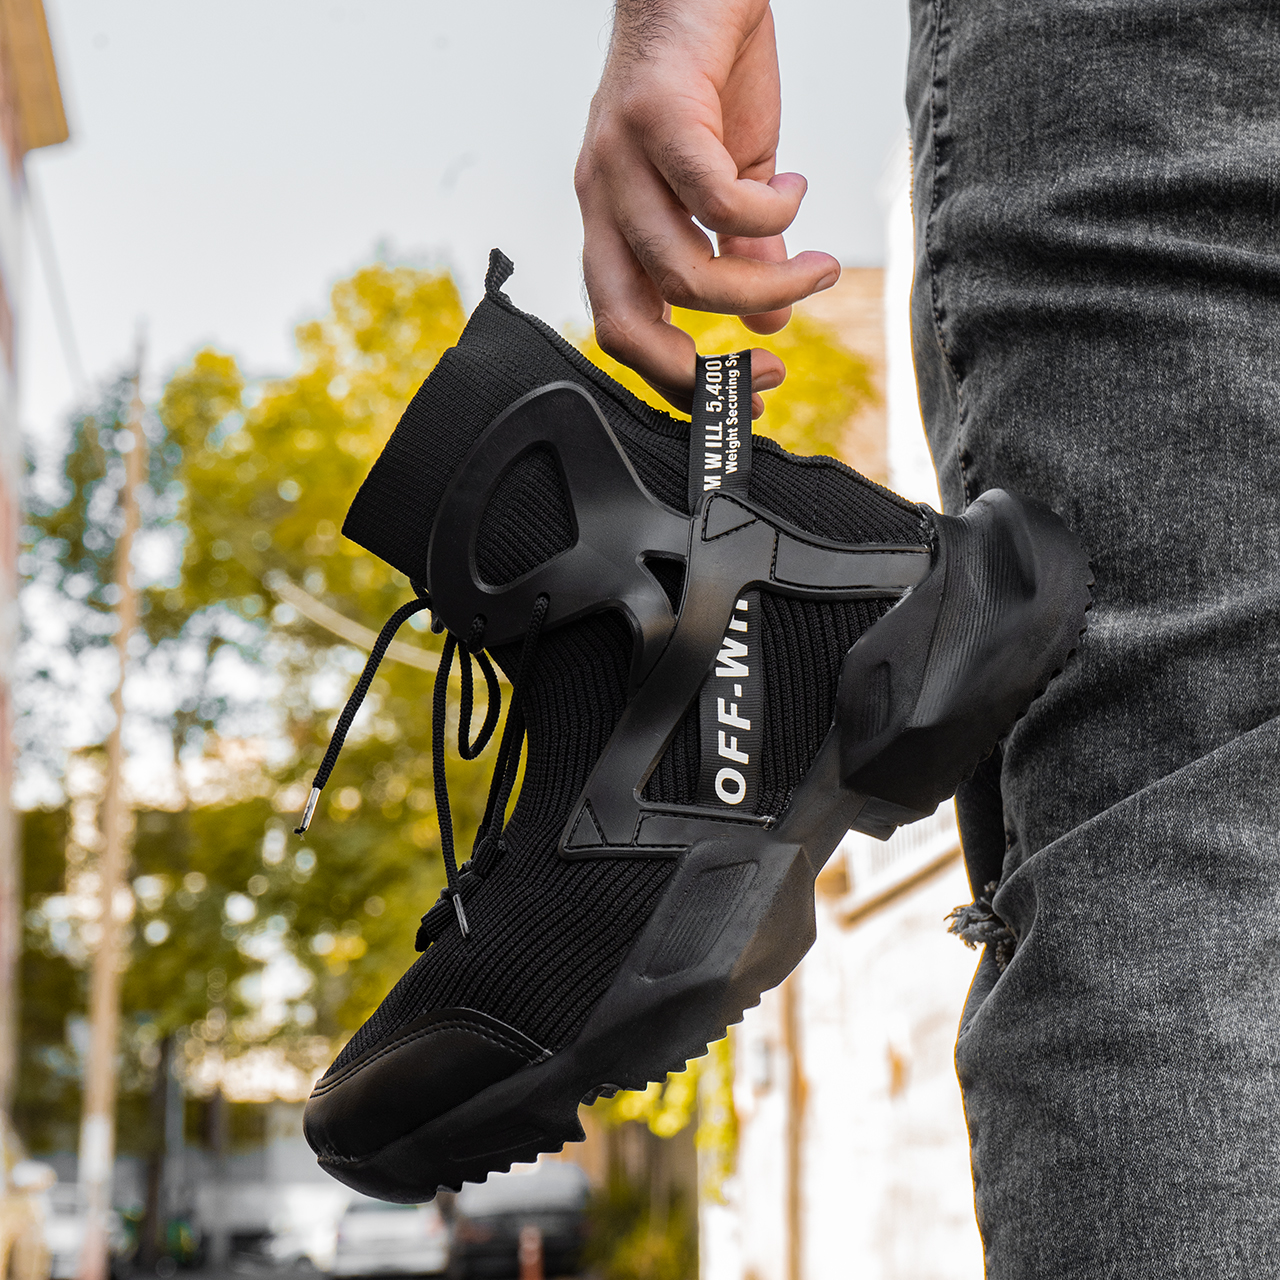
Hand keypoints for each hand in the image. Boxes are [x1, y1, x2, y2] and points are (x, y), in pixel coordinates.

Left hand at [575, 0, 839, 416]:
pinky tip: (796, 194)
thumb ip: (743, 252)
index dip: (679, 378)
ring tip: (817, 267)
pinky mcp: (654, 117)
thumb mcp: (731, 176)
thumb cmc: (710, 74)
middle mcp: (603, 201)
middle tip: (770, 367)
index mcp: (613, 223)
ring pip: (683, 274)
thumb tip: (770, 319)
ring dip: (765, 289)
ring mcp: (618, 161)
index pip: (622, 329)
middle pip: (625, 324)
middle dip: (698, 369)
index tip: (748, 387)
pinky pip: (712, 202)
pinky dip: (768, 219)